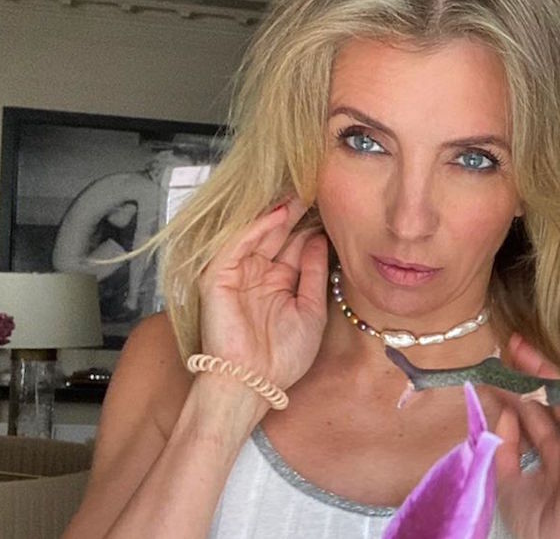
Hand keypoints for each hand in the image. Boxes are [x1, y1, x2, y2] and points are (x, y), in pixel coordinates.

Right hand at [198, 196, 328, 392]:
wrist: (255, 383)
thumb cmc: (283, 357)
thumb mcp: (311, 310)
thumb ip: (315, 273)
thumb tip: (319, 240)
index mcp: (278, 283)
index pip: (293, 246)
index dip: (308, 226)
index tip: (328, 206)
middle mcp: (258, 275)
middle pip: (276, 236)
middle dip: (293, 214)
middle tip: (313, 190)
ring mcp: (237, 275)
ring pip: (256, 235)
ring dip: (275, 215)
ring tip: (297, 195)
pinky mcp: (218, 278)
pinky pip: (236, 246)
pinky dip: (255, 229)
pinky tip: (277, 216)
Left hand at [495, 333, 559, 538]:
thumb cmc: (538, 524)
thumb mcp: (507, 479)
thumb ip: (504, 445)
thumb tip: (503, 411)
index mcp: (551, 457)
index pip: (531, 416)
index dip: (514, 393)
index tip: (495, 373)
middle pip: (547, 402)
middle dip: (527, 373)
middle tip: (509, 347)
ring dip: (543, 371)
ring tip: (523, 349)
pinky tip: (546, 369)